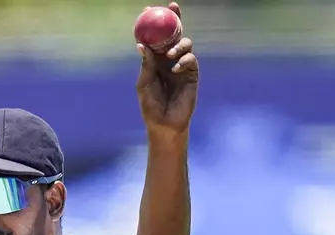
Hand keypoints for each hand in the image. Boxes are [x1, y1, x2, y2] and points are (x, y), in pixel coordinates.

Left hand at [136, 2, 198, 137]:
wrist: (164, 123)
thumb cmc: (150, 105)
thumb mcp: (144, 83)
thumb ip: (146, 64)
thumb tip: (142, 45)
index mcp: (155, 60)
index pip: (155, 38)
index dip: (153, 23)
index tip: (148, 10)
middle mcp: (169, 60)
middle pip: (173, 34)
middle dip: (174, 19)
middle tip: (172, 8)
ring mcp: (181, 66)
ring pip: (185, 44)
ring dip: (178, 44)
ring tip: (170, 54)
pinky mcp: (192, 75)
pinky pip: (191, 60)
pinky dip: (184, 61)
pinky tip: (175, 68)